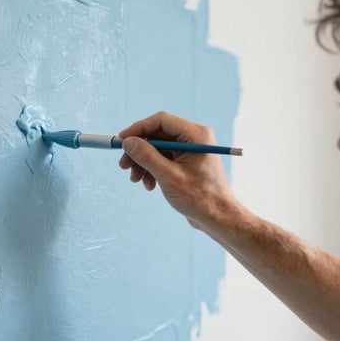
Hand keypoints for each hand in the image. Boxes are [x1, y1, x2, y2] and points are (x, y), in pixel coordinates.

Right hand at [118, 111, 239, 230]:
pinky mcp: (186, 163)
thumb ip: (146, 156)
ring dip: (143, 163)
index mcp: (196, 135)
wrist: (217, 218)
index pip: (161, 121)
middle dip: (139, 150)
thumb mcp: (168, 176)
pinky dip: (152, 170)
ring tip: (135, 179)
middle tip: (123, 165)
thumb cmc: (200, 198)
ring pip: (157, 148)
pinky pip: (163, 159)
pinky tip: (148, 185)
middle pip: (157, 135)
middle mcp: (194, 139)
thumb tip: (128, 142)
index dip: (139, 129)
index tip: (122, 141)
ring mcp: (190, 151)